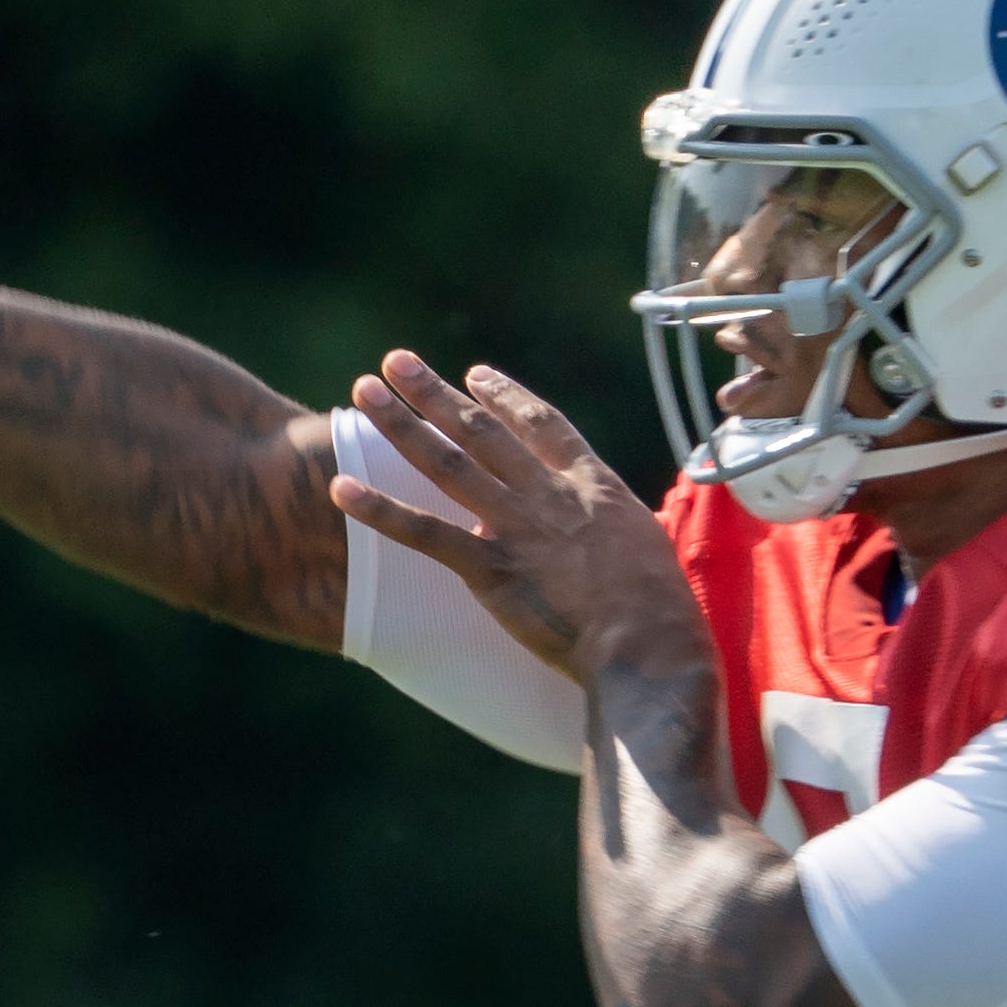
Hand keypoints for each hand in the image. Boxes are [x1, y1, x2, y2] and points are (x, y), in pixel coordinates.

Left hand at [327, 350, 712, 688]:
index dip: (506, 397)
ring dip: (401, 425)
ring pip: (447, 462)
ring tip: (364, 391)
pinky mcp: (490, 568)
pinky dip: (380, 510)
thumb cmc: (663, 612)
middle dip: (435, 393)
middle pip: (482, 430)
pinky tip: (342, 487)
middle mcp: (548, 494)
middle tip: (396, 362)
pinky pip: (425, 533)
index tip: (475, 375)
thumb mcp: (646, 549)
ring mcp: (516, 526)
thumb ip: (611, 531)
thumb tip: (603, 537)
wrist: (649, 644)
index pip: (542, 425)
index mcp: (593, 486)